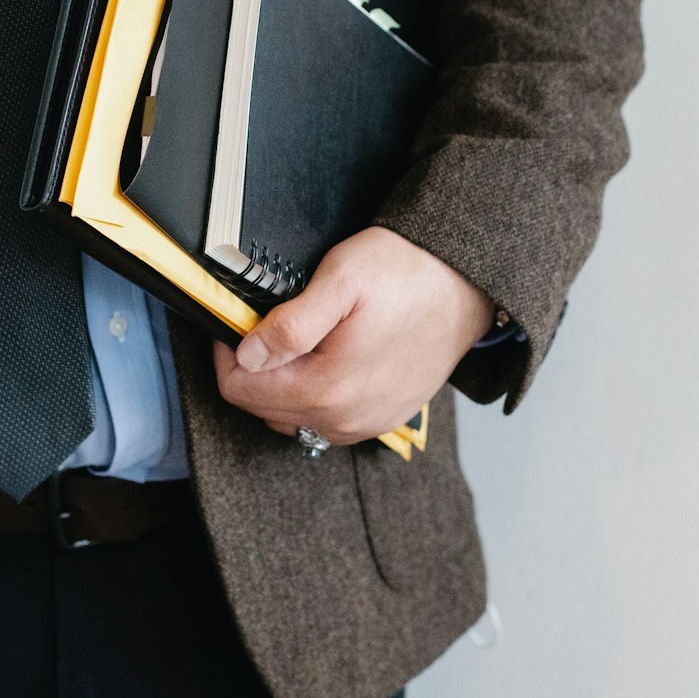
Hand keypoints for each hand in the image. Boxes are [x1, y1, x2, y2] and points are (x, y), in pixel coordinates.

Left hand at [213, 226, 495, 444]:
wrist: (468, 283)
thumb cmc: (408, 274)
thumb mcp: (340, 281)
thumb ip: (288, 325)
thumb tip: (246, 355)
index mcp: (327, 390)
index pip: (240, 390)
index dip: (229, 351)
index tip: (240, 321)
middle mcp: (345, 420)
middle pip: (264, 408)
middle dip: (257, 368)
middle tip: (272, 323)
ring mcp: (367, 423)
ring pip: (293, 417)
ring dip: (284, 383)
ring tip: (302, 338)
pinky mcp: (384, 418)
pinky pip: (327, 419)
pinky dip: (315, 393)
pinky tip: (328, 358)